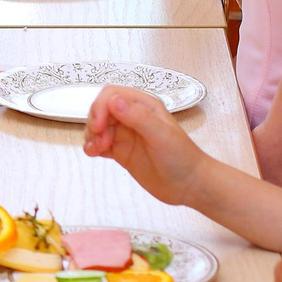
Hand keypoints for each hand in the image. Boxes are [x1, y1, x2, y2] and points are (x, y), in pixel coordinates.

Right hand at [81, 85, 207, 203]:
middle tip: (100, 141)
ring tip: (96, 150)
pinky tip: (94, 154)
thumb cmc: (181, 157)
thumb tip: (113, 101)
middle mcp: (133, 117)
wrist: (190, 186)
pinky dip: (92, 147)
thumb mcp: (161, 135)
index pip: (112, 95)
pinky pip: (100, 144)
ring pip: (98, 127)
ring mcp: (126, 135)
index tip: (98, 126)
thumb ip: (138, 117)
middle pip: (101, 110)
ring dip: (91, 136)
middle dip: (94, 123)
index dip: (100, 107)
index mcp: (144, 106)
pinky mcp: (121, 152)